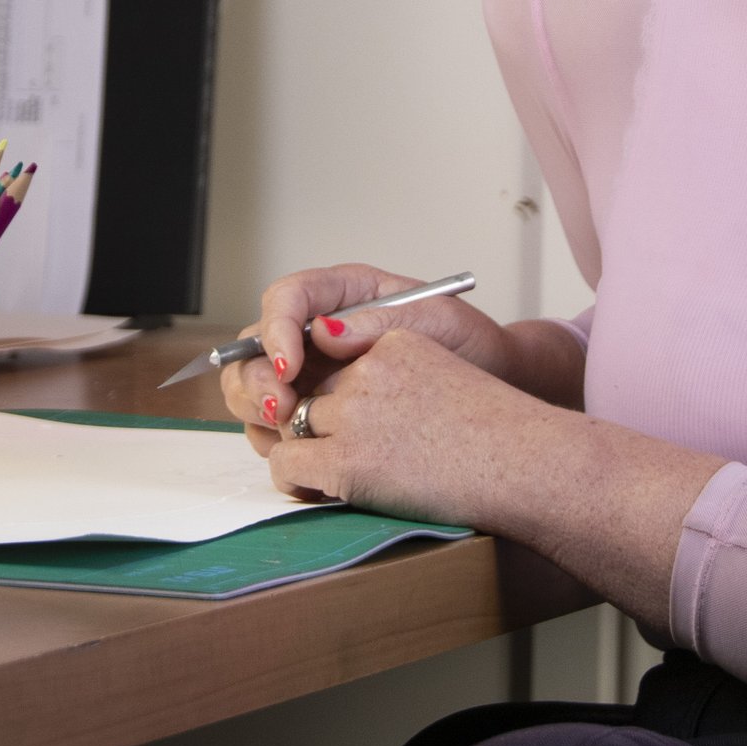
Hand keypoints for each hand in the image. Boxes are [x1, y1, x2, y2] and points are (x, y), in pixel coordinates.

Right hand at [218, 263, 516, 450]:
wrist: (492, 383)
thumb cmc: (468, 344)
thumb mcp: (436, 320)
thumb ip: (380, 322)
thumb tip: (323, 333)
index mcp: (342, 294)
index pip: (287, 298)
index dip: (276, 329)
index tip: (290, 363)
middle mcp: (316, 330)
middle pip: (254, 344)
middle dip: (258, 377)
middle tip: (282, 409)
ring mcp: (312, 371)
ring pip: (254, 385)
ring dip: (257, 409)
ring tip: (288, 429)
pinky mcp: (316, 411)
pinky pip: (275, 424)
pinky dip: (275, 439)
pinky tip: (300, 451)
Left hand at [263, 325, 543, 526]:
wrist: (526, 465)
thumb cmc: (498, 433)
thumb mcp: (444, 370)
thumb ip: (391, 364)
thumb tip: (326, 348)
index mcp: (396, 342)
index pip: (339, 359)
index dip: (341, 393)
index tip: (359, 418)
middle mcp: (370, 369)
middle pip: (314, 391)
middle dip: (321, 421)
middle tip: (348, 449)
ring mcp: (355, 412)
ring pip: (297, 423)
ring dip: (310, 447)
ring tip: (338, 470)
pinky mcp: (346, 458)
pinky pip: (287, 461)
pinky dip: (296, 477)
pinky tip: (321, 487)